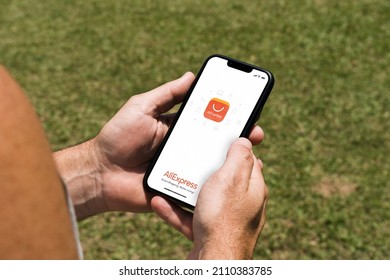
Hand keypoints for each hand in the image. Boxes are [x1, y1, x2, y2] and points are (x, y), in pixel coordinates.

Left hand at [55, 72, 264, 219]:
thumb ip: (166, 94)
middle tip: (255, 134)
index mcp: (178, 128)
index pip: (208, 121)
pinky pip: (201, 188)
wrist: (101, 173)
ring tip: (250, 157)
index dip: (227, 116)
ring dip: (231, 162)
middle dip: (237, 139)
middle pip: (216, 144)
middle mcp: (184, 148)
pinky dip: (217, 186)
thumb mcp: (141, 108)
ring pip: (213, 166)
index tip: (246, 111)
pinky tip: (232, 182)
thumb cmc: (118, 138)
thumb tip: (191, 75)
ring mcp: (183, 170)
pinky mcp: (179, 190)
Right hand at [151, 138, 267, 258]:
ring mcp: (226, 220)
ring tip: (170, 178)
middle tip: (190, 157)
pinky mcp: (210, 233)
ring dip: (186, 190)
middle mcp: (242, 203)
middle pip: (224, 179)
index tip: (220, 138)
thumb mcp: (231, 179)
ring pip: (204, 199)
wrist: (213, 262)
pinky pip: (191, 217)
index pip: (247, 160)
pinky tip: (159, 202)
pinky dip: (176, 210)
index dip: (234, 147)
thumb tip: (246, 141)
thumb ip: (239, 158)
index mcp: (252, 187)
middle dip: (205, 169)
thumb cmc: (223, 220)